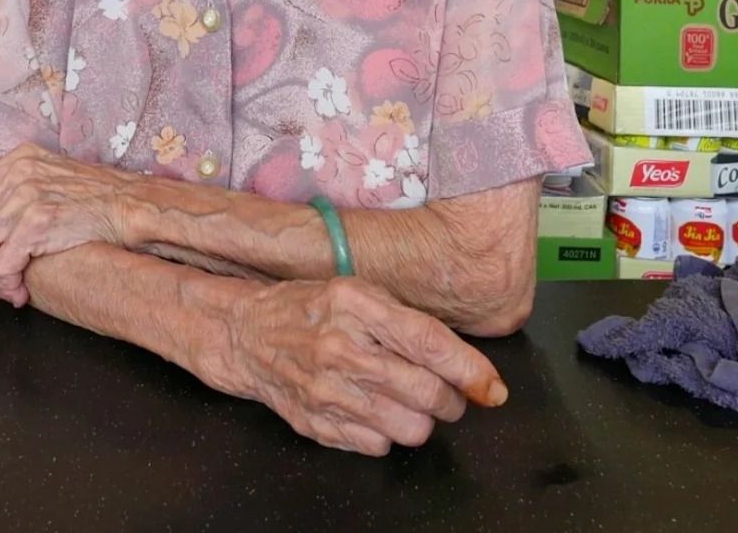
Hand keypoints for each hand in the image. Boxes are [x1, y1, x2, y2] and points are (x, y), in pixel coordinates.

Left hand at [0, 144, 131, 305]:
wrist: (128, 203)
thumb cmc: (95, 195)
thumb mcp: (50, 173)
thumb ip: (18, 184)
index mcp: (16, 160)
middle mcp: (16, 174)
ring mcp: (25, 197)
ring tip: (9, 289)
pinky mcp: (36, 223)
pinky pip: (3, 265)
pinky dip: (7, 285)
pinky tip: (20, 292)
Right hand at [217, 276, 506, 455]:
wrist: (245, 332)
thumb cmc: (309, 307)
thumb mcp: (357, 293)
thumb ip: (407, 322)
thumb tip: (466, 365)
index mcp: (355, 304)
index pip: (427, 342)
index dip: (469, 370)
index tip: (492, 387)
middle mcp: (340, 347)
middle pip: (426, 393)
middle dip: (451, 400)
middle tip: (446, 393)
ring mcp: (327, 390)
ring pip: (409, 427)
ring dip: (422, 419)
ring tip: (408, 400)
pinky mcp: (317, 423)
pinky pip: (379, 445)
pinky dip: (386, 431)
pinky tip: (373, 408)